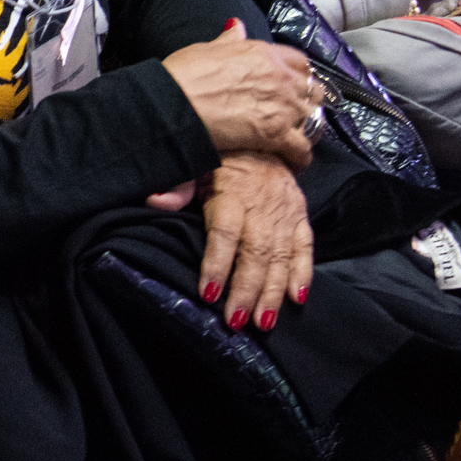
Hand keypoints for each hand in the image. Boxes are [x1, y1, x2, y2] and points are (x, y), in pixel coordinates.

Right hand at [160, 18, 318, 166]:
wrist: (175, 103)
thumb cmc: (184, 75)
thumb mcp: (207, 48)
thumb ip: (229, 40)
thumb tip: (236, 26)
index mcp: (265, 54)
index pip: (300, 62)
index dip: (300, 75)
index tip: (294, 85)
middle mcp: (280, 77)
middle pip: (313, 90)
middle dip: (307, 102)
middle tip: (297, 114)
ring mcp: (281, 106)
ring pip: (313, 119)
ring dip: (307, 128)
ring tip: (295, 138)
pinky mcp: (276, 134)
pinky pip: (302, 148)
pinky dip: (299, 155)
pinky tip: (292, 159)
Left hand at [196, 152, 313, 328]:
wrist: (264, 138)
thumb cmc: (222, 156)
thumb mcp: (197, 162)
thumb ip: (180, 185)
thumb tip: (155, 201)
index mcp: (233, 194)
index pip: (225, 233)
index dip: (217, 263)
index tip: (208, 293)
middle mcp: (262, 206)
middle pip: (256, 253)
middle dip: (246, 290)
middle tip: (235, 321)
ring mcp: (285, 213)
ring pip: (281, 257)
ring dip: (273, 292)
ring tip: (263, 322)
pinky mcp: (300, 217)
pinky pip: (305, 247)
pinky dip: (303, 274)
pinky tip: (297, 298)